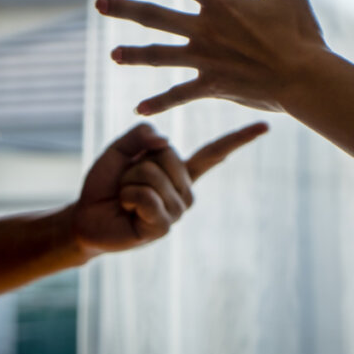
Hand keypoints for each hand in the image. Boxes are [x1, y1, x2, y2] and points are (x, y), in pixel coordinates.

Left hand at [73, 121, 267, 256]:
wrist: (86, 217)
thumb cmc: (106, 184)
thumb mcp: (120, 149)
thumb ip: (140, 135)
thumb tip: (164, 139)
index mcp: (180, 171)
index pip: (215, 153)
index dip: (240, 139)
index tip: (267, 126)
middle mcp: (185, 191)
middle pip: (166, 155)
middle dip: (136, 162)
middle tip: (127, 182)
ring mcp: (177, 210)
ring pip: (153, 175)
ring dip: (129, 181)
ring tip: (125, 196)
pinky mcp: (164, 227)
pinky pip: (146, 197)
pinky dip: (128, 196)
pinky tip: (127, 209)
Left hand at [96, 0, 326, 114]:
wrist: (306, 79)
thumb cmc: (300, 33)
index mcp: (220, 3)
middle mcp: (205, 30)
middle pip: (155, 16)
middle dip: (125, 9)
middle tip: (99, 3)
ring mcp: (206, 60)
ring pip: (160, 55)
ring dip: (134, 55)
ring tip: (113, 54)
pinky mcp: (213, 86)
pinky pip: (180, 94)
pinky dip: (161, 102)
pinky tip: (140, 108)